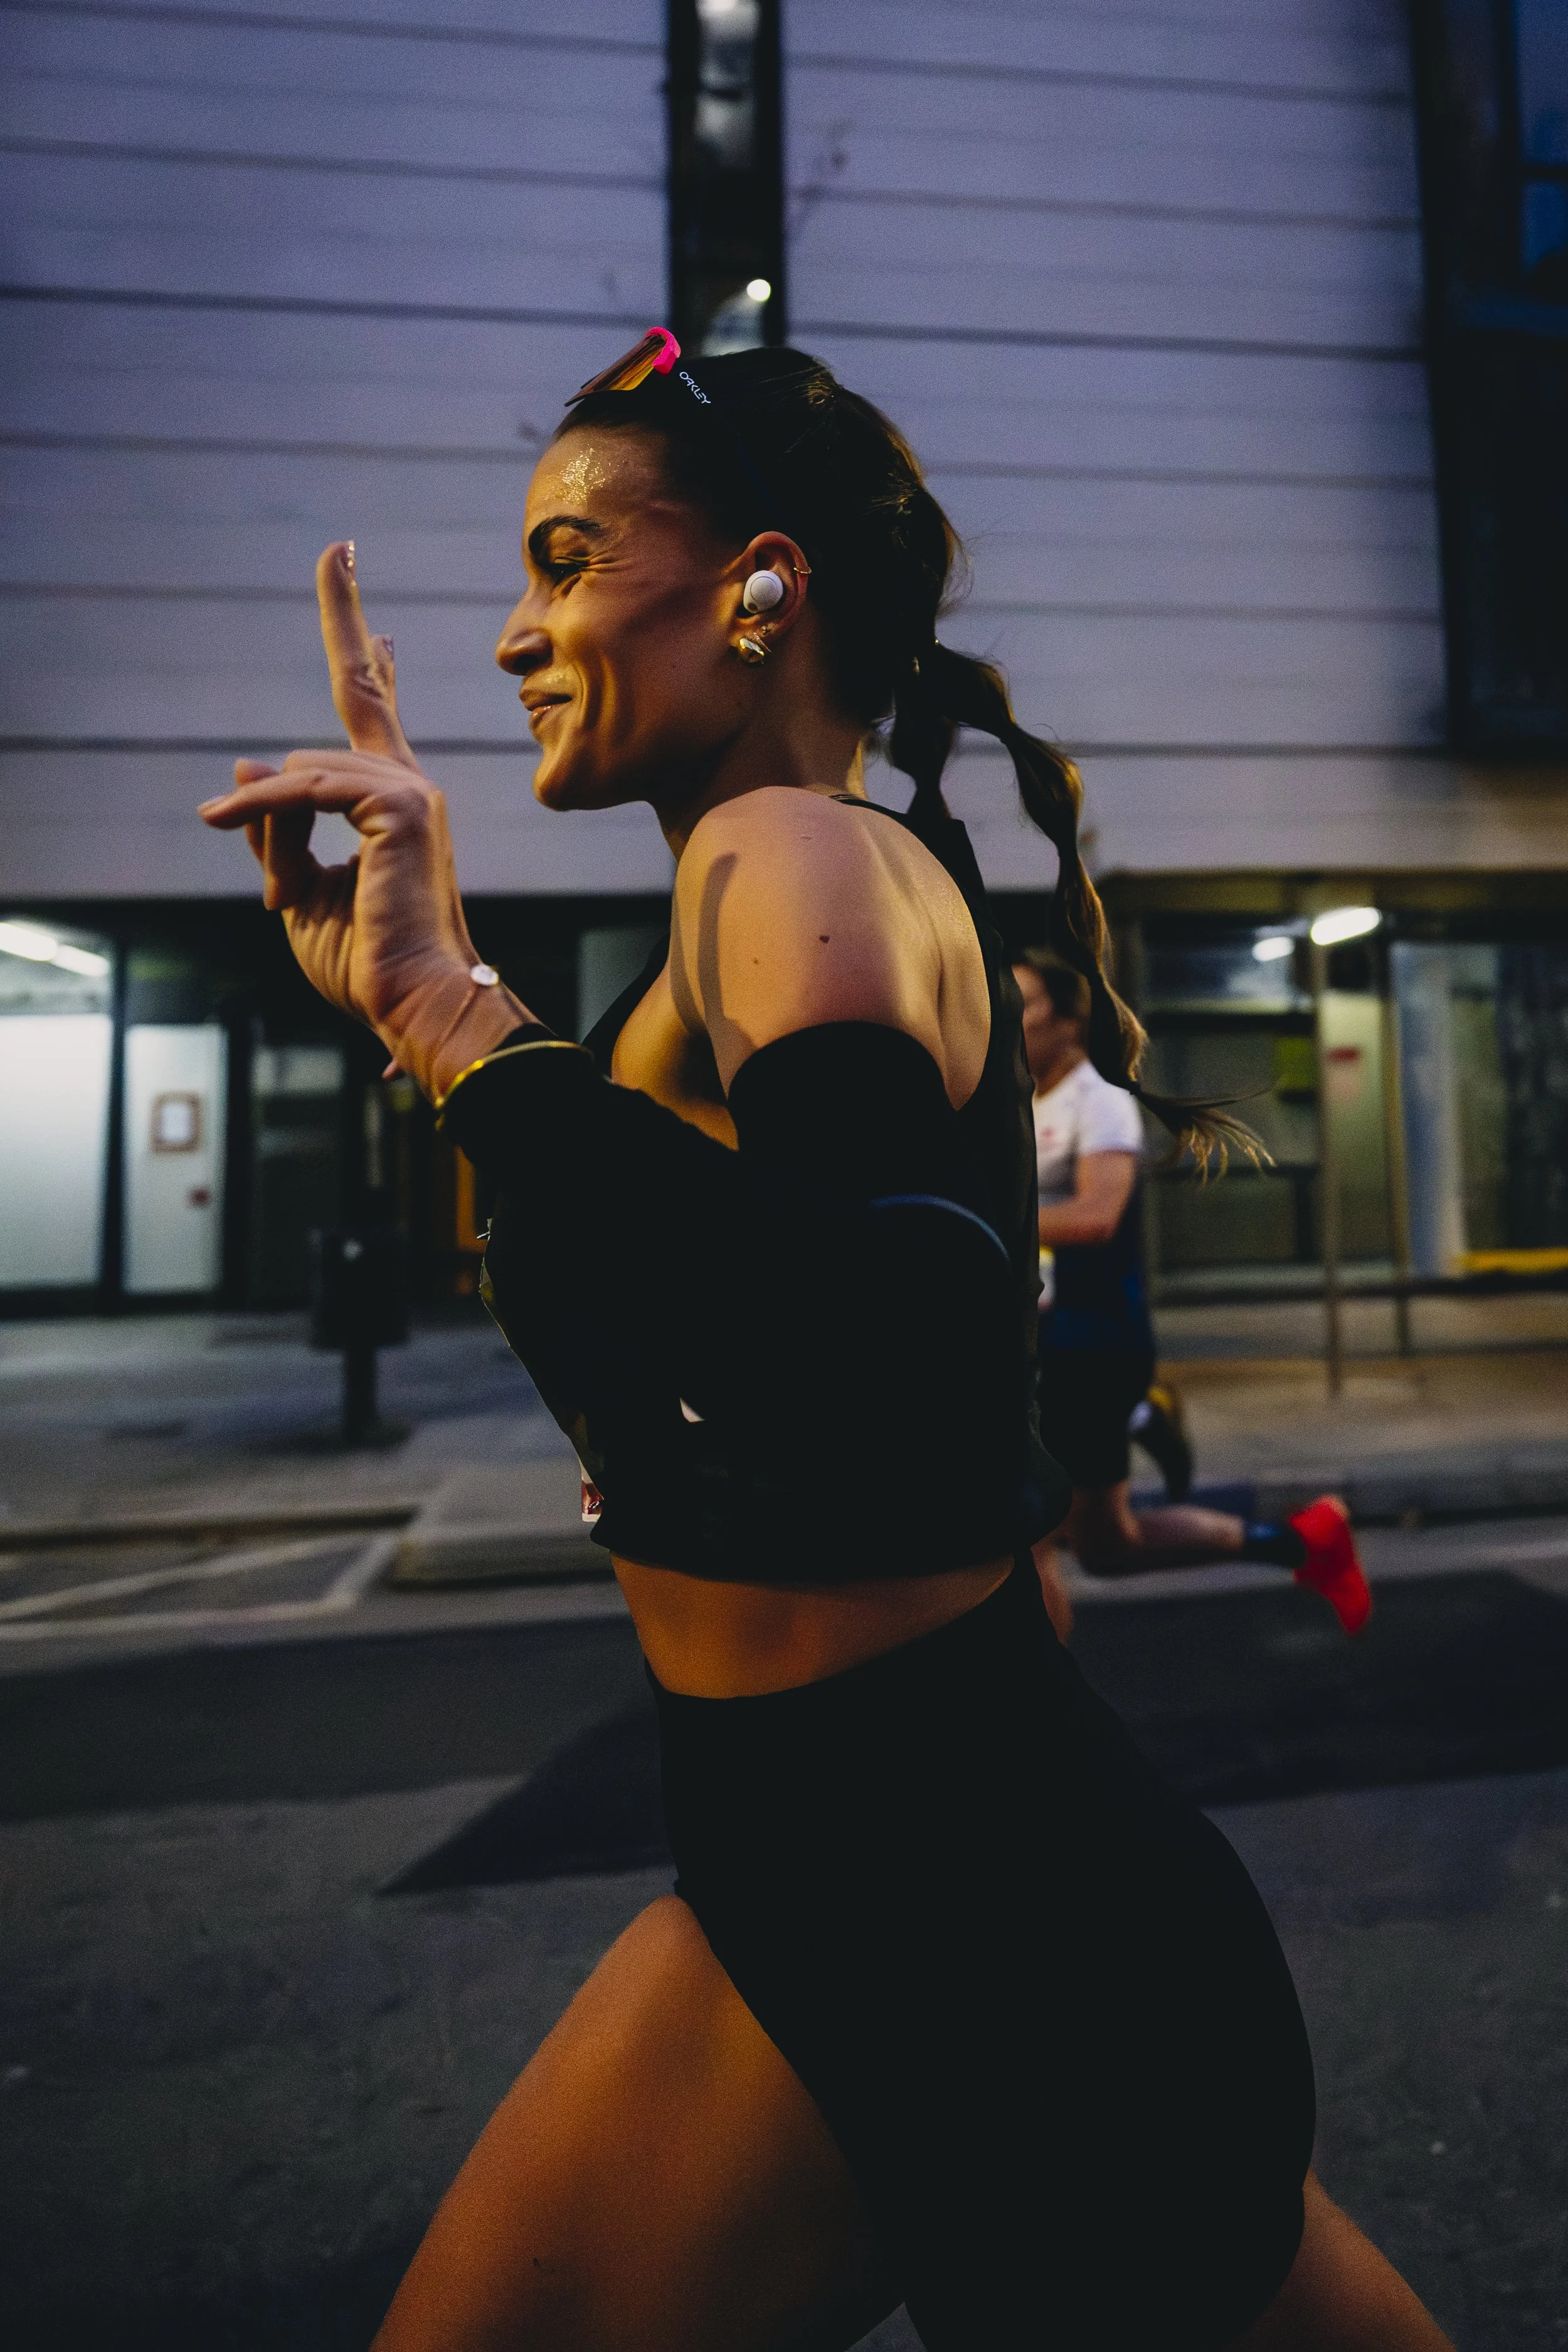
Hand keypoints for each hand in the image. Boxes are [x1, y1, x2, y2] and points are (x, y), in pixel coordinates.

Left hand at [200, 543, 524, 1096]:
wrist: (414, 1001)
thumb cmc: (367, 962)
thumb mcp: (299, 891)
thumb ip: (276, 829)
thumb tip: (246, 764)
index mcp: (391, 804)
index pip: (374, 709)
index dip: (364, 647)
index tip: (361, 593)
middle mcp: (408, 786)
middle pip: (360, 691)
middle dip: (346, 615)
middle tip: (339, 546)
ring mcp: (410, 792)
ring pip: (302, 771)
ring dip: (266, 826)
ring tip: (279, 897)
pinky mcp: (399, 808)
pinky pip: (303, 791)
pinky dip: (260, 813)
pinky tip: (226, 823)